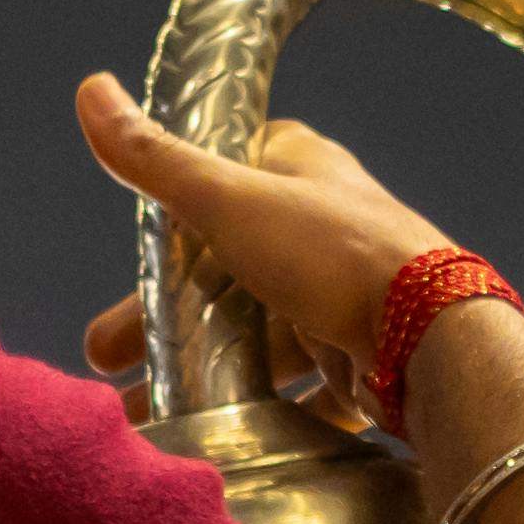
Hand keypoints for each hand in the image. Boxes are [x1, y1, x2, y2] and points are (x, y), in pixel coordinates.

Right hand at [73, 73, 456, 414]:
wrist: (432, 340)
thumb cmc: (333, 254)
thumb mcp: (229, 200)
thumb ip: (157, 161)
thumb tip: (91, 90)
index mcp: (302, 171)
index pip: (228, 172)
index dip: (175, 210)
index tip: (135, 255)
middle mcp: (327, 228)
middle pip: (229, 267)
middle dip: (163, 315)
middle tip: (108, 355)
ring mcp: (344, 295)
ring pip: (256, 333)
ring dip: (198, 368)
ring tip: (140, 408)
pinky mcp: (358, 358)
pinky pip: (295, 386)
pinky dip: (254, 409)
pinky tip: (209, 434)